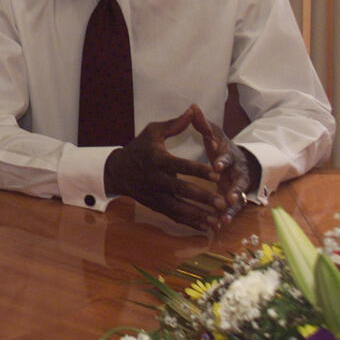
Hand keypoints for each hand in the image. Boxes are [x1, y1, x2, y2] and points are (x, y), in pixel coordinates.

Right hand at [102, 105, 227, 231]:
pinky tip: (206, 228)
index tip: (217, 174)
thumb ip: (175, 124)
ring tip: (218, 221)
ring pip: (179, 207)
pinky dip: (190, 223)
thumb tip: (192, 110)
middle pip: (181, 190)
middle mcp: (156, 179)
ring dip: (198, 215)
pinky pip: (174, 216)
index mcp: (157, 159)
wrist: (117, 170)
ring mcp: (155, 194)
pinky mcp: (155, 205)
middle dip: (202, 197)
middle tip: (222, 202)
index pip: (180, 165)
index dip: (198, 170)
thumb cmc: (138, 148)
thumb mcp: (152, 132)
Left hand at [198, 115, 258, 220]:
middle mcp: (237, 171)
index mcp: (229, 154)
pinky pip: (233, 209)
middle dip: (234, 188)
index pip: (227, 156)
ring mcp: (237, 186)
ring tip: (225, 218)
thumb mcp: (213, 133)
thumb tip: (193, 106)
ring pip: (238, 198)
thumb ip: (203, 124)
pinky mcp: (234, 198)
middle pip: (239, 180)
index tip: (216, 165)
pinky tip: (221, 225)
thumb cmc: (220, 146)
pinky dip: (228, 216)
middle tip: (229, 196)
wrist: (236, 160)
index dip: (223, 161)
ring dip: (232, 207)